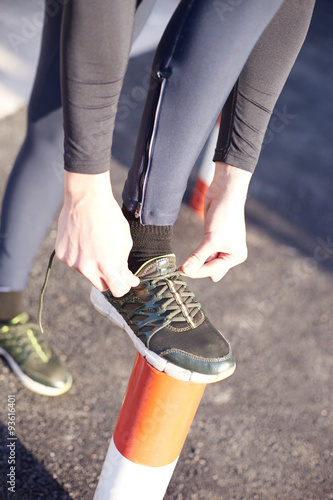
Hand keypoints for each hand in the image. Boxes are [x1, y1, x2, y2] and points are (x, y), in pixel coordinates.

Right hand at [55, 171, 139, 295]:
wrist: (86, 199)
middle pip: (101, 286)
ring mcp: (73, 262)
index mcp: (107, 266)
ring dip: (93, 264)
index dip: (125, 286)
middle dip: (109, 279)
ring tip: (95, 243)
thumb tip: (125, 277)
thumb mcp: (124, 240)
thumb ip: (123, 263)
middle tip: (113, 265)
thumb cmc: (109, 217)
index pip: (117, 290)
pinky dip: (79, 254)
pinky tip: (83, 239)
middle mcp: (88, 268)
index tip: (128, 280)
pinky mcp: (62, 254)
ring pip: (87, 272)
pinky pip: (74, 261)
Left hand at [180, 163, 250, 281]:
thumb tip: (185, 271)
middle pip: (210, 268)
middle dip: (197, 269)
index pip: (213, 270)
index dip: (196, 271)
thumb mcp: (211, 240)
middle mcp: (230, 253)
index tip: (180, 272)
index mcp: (236, 257)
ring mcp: (221, 246)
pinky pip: (203, 252)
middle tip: (180, 271)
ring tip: (181, 267)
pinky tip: (187, 259)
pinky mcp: (212, 238)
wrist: (224, 193)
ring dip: (195, 261)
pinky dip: (196, 254)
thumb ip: (198, 257)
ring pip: (205, 261)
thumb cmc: (224, 217)